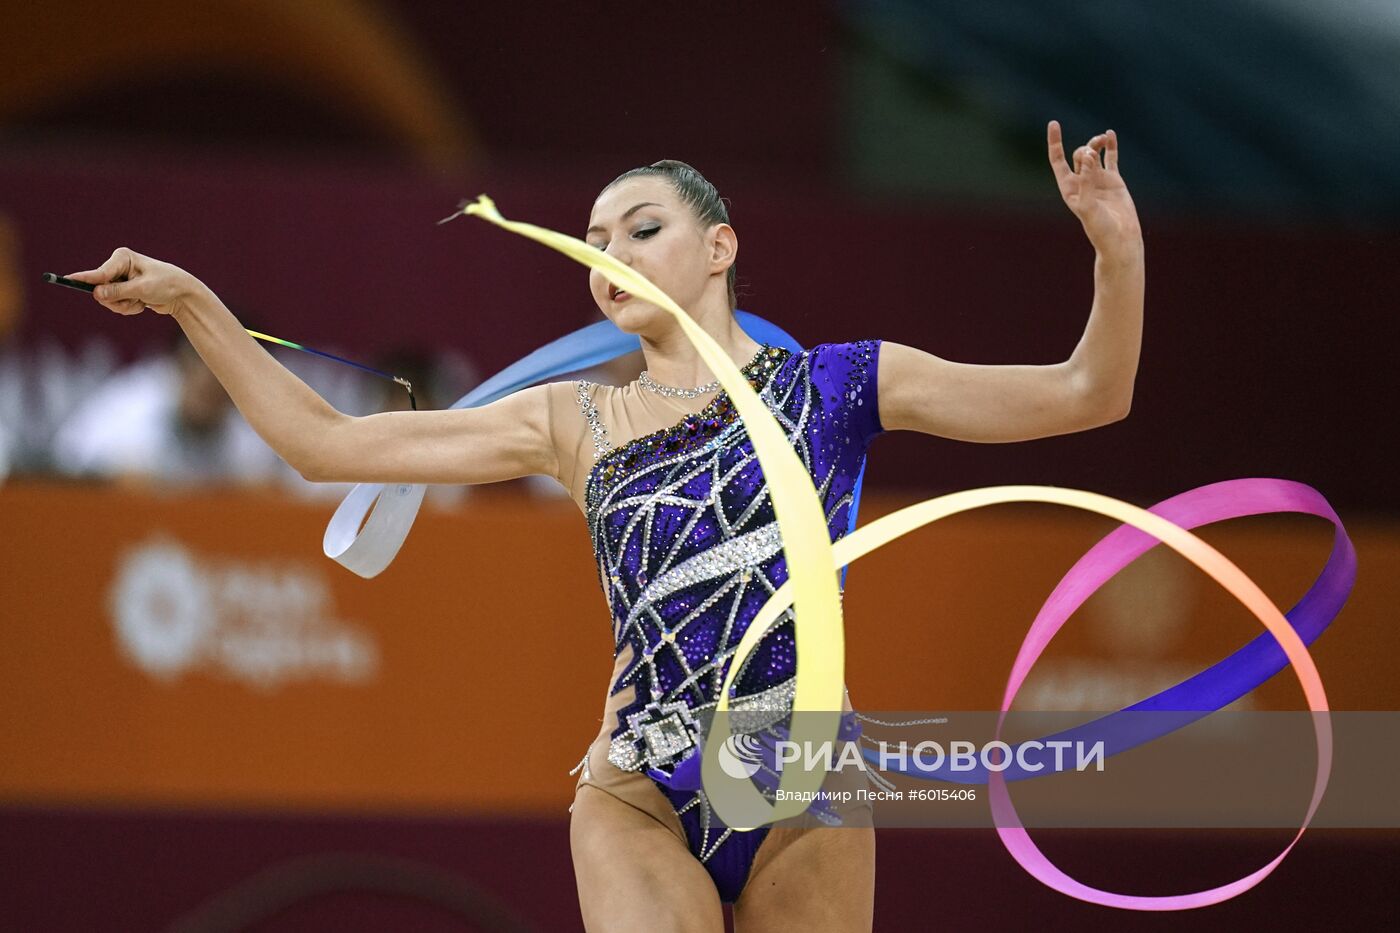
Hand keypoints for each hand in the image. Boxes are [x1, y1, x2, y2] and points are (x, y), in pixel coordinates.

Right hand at [65, 247, 203, 316]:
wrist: (182, 294)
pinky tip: (142, 304)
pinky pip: (116, 305)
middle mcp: (118, 266)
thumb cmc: (166, 285)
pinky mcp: (122, 290)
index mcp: (122, 258)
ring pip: (107, 300)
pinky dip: (128, 308)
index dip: (85, 279)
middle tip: (135, 301)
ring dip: (124, 306)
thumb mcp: (143, 289)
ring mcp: (119, 279)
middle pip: (100, 289)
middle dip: (117, 300)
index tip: (67, 279)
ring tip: (141, 302)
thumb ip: (119, 292)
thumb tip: (97, 294)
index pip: (100, 273)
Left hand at [1047, 121, 1141, 255]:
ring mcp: (1098, 179)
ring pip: (1094, 153)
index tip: (1054, 123)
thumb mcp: (1089, 206)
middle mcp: (1081, 182)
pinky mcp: (1114, 180)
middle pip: (1079, 155)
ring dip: (1096, 143)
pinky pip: (1111, 158)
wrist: (1120, 239)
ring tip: (1102, 139)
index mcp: (1069, 188)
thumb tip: (1089, 156)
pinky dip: (1110, 146)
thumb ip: (1087, 181)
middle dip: (1085, 150)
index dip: (1055, 142)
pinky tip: (1110, 135)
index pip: (1058, 160)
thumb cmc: (1100, 228)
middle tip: (1094, 157)